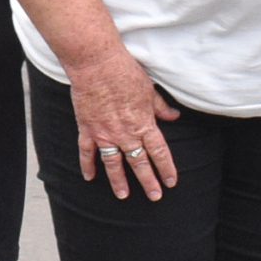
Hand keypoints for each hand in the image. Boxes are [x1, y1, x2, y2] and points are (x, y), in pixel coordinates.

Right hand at [66, 48, 180, 200]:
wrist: (95, 64)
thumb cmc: (124, 72)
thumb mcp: (149, 90)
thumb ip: (160, 107)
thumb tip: (174, 116)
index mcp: (143, 124)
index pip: (159, 153)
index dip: (166, 169)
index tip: (171, 182)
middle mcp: (125, 133)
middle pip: (139, 163)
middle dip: (148, 181)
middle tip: (154, 196)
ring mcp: (104, 133)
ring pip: (113, 163)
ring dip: (118, 181)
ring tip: (123, 195)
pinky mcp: (87, 128)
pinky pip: (86, 151)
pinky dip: (87, 165)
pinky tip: (89, 177)